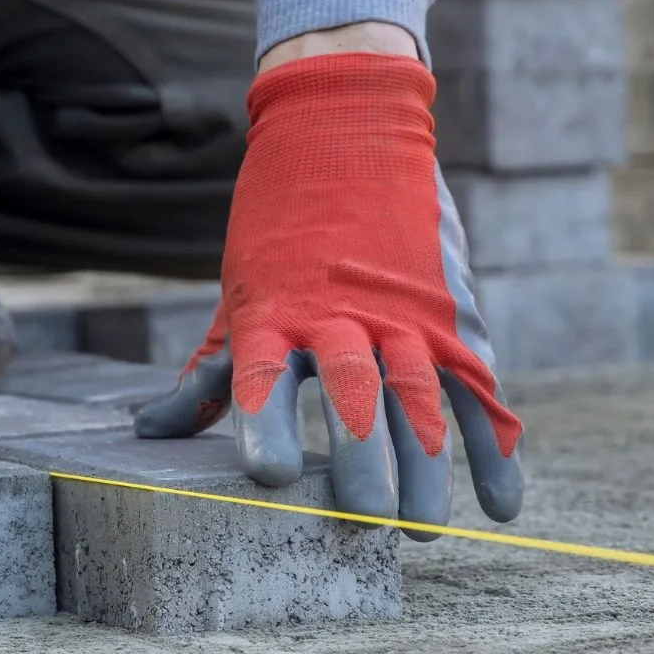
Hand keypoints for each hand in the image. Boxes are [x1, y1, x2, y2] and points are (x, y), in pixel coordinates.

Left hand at [134, 51, 523, 536]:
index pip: (266, 375)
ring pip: (420, 394)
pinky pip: (478, 387)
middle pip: (355, 393)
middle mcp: (343, 312)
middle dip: (363, 460)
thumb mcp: (239, 293)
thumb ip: (211, 372)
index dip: (265, 426)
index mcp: (277, 309)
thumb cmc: (278, 227)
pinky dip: (496, 447)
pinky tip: (501, 504)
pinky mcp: (451, 314)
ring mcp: (404, 311)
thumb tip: (152, 433)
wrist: (346, 126)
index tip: (267, 478)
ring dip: (426, 466)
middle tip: (365, 521)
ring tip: (422, 528)